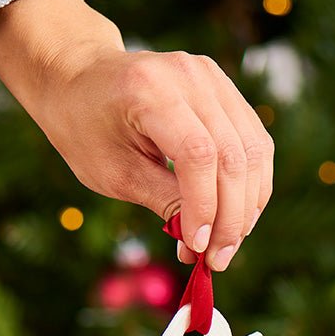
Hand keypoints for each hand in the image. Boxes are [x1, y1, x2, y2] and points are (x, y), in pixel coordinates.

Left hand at [0, 0, 271, 270]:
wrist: (79, 76)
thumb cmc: (86, 127)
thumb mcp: (112, 172)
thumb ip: (162, 200)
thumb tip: (203, 241)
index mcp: (149, 90)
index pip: (198, 154)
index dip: (205, 207)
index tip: (197, 248)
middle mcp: (189, 75)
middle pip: (233, 155)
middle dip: (231, 216)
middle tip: (217, 259)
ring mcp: (211, 77)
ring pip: (254, 151)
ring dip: (248, 205)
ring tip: (227, 242)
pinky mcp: (224, 88)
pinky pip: (255, 142)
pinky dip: (251, 184)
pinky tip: (237, 214)